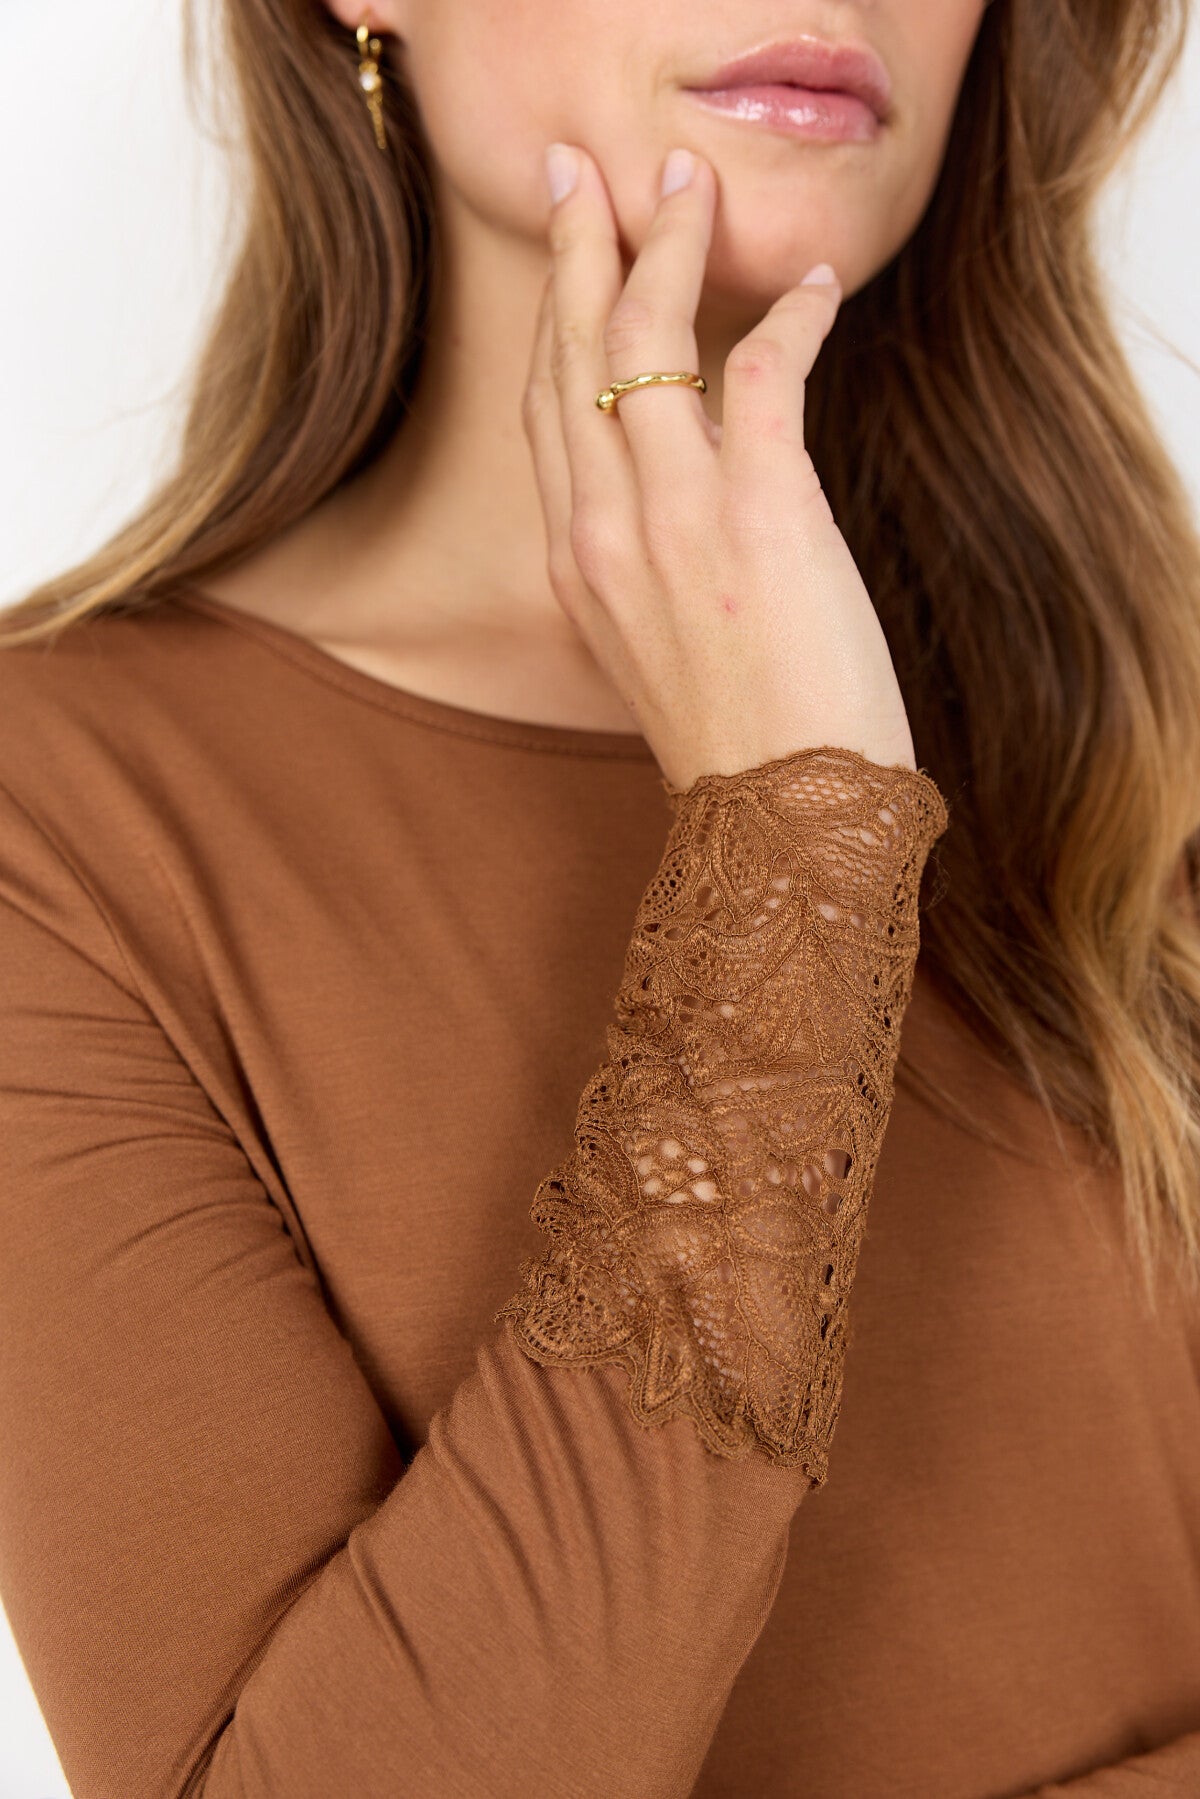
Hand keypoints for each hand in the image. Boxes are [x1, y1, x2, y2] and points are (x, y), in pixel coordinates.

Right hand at [521, 142, 917, 792]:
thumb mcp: (655, 653)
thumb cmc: (738, 745)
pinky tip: (813, 283)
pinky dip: (790, 314)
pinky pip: (764, 371)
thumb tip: (678, 500)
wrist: (784, 826)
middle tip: (585, 177)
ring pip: (645, 340)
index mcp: (575, 565)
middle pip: (573, 355)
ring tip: (686, 186)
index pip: (547, 411)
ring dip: (670, 244)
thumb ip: (643, 567)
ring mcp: (676, 521)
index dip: (554, 322)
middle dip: (579, 249)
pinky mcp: (762, 516)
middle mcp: (604, 532)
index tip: (565, 258)